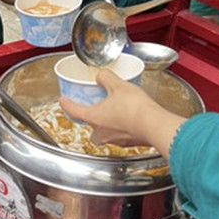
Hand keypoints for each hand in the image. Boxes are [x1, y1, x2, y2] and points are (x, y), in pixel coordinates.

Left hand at [60, 69, 184, 156]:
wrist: (155, 126)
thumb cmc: (135, 109)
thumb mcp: (118, 85)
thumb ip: (106, 78)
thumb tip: (101, 75)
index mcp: (94, 118)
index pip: (74, 111)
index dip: (66, 104)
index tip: (63, 100)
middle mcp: (102, 133)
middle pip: (90, 125)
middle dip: (92, 116)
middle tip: (97, 106)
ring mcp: (115, 140)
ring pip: (105, 132)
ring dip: (108, 122)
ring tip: (117, 110)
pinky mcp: (129, 143)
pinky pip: (120, 135)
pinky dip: (122, 127)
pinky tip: (130, 118)